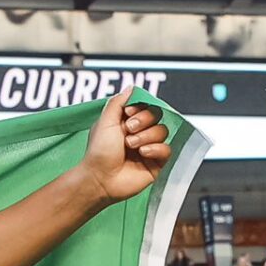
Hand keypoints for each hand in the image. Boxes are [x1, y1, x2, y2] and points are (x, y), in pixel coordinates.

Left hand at [79, 88, 171, 203]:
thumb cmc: (98, 152)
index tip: (128, 114)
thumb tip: (132, 87)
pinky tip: (142, 153)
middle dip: (144, 120)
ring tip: (130, 145)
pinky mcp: (155, 163)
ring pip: (162, 131)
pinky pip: (167, 149)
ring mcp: (148, 148)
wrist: (99, 178)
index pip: (146, 106)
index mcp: (127, 124)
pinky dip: (156, 149)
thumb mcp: (105, 121)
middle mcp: (139, 134)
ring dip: (146, 136)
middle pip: (157, 116)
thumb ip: (118, 102)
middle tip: (128, 130)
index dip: (141, 108)